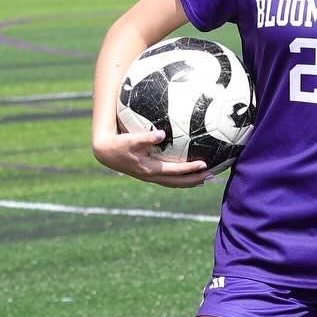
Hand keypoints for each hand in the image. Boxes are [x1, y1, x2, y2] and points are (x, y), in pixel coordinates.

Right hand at [92, 128, 209, 187]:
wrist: (105, 152)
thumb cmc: (118, 144)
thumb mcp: (131, 139)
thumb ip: (146, 137)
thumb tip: (162, 134)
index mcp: (149, 169)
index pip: (175, 171)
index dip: (190, 169)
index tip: (205, 165)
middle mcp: (151, 176)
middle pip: (177, 182)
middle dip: (195, 180)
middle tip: (211, 175)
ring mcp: (150, 177)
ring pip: (173, 183)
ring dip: (189, 182)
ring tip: (204, 179)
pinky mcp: (148, 174)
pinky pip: (168, 179)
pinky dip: (180, 179)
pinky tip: (187, 175)